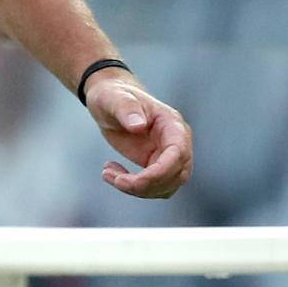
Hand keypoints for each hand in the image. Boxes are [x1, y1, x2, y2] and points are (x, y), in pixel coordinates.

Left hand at [84, 70, 192, 199]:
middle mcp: (176, 142)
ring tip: (108, 174)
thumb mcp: (115, 98)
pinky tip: (112, 173)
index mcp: (172, 124)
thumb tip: (138, 125)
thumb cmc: (115, 96)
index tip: (136, 180)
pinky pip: (154, 187)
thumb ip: (127, 109)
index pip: (179, 153)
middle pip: (177, 175)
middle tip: (116, 180)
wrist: (111, 102)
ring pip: (167, 186)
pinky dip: (133, 188)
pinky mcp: (156, 166)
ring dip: (139, 190)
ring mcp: (168, 156)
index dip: (162, 172)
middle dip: (147, 185)